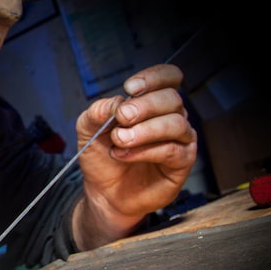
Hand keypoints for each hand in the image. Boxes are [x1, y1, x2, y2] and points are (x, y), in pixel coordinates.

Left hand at [73, 64, 197, 249]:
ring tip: (120, 140)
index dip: (153, 77)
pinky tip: (125, 154)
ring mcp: (180, 140)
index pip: (168, 77)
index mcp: (152, 103)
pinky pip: (172, 150)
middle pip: (171, 98)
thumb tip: (115, 102)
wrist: (103, 192)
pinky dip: (145, 151)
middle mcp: (170, 117)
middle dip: (143, 106)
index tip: (130, 88)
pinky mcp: (181, 163)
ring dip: (144, 130)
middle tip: (122, 117)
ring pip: (175, 123)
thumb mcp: (88, 128)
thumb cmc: (102, 157)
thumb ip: (98, 111)